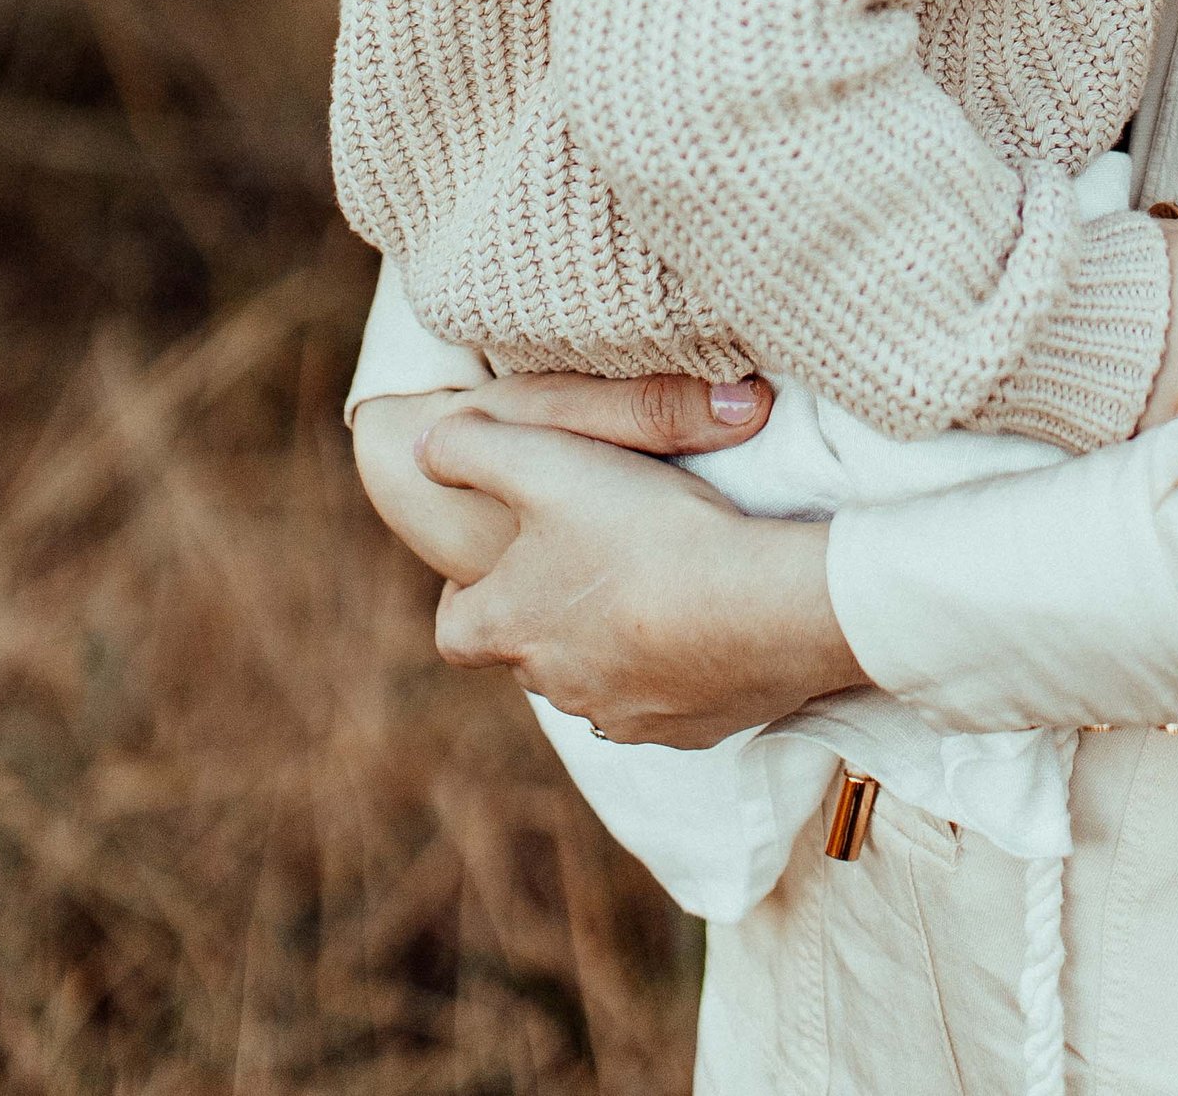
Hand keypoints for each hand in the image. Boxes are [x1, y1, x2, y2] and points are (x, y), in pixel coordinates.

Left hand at [413, 405, 862, 745]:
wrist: (758, 607)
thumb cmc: (641, 529)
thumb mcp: (541, 459)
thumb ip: (466, 448)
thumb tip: (419, 448)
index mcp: (511, 628)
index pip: (454, 632)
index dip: (462, 599)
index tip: (485, 569)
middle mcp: (557, 685)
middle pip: (530, 657)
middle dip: (544, 617)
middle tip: (577, 564)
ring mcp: (625, 714)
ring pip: (595, 683)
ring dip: (607, 645)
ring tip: (643, 588)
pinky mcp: (688, 729)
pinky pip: (665, 703)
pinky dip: (672, 668)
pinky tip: (702, 623)